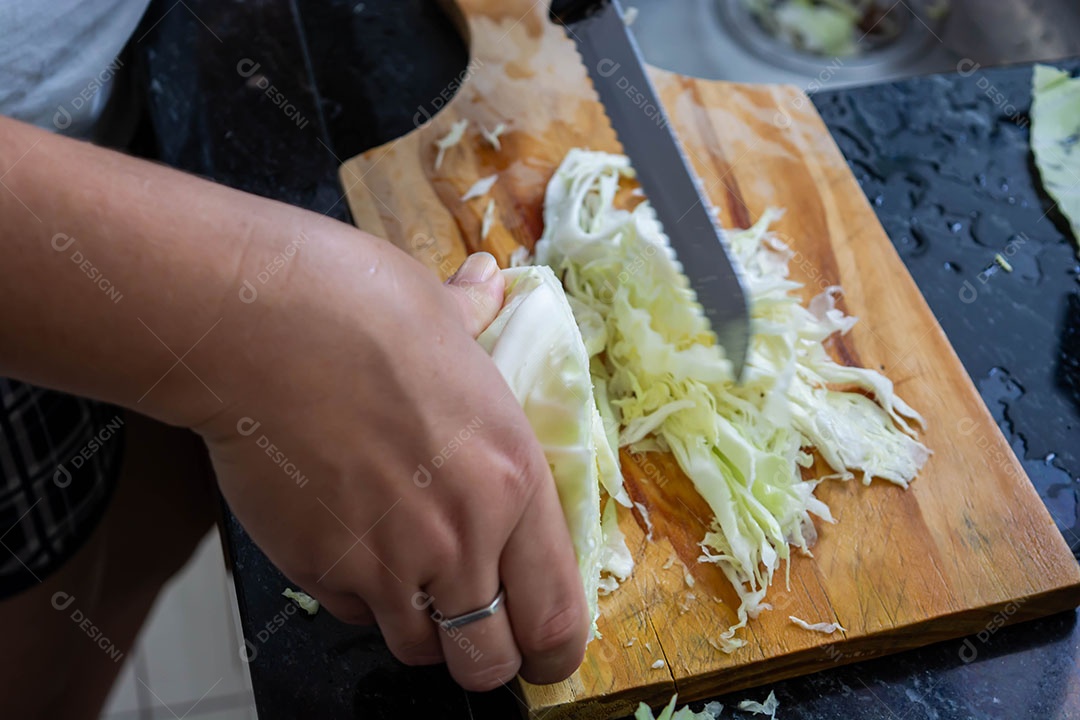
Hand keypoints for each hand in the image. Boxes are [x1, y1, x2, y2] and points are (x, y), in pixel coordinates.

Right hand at [196, 237, 587, 691]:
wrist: (258, 327)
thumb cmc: (357, 309)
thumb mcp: (442, 315)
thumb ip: (479, 320)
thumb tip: (489, 283)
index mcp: (513, 475)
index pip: (559, 612)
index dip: (555, 647)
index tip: (545, 649)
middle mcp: (462, 534)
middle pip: (491, 660)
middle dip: (489, 658)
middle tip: (478, 636)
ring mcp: (389, 561)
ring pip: (419, 650)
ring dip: (421, 628)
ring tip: (409, 580)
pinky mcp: (322, 568)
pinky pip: (353, 612)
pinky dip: (358, 596)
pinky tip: (348, 543)